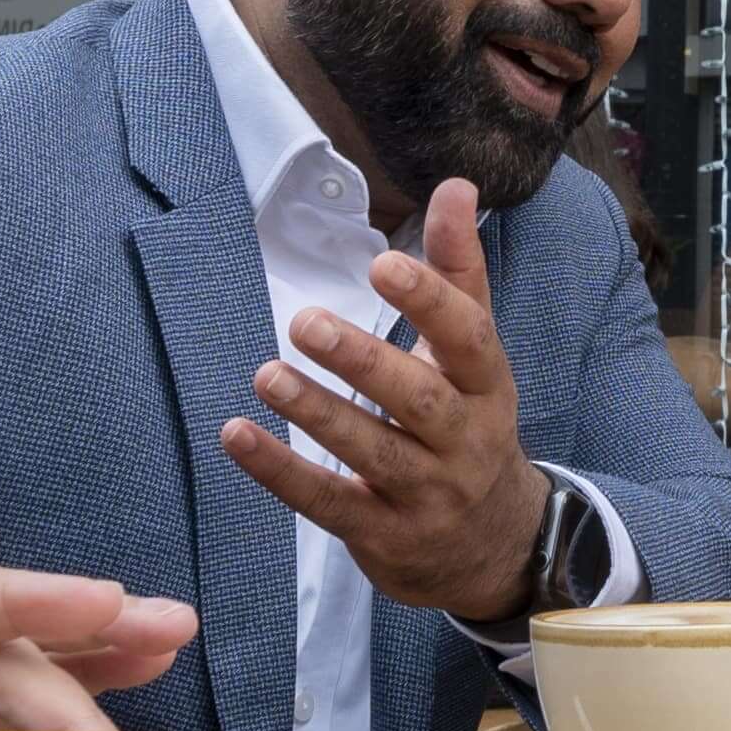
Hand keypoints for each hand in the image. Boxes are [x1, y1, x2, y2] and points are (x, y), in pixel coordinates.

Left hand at [221, 180, 547, 623]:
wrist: (492, 545)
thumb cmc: (470, 423)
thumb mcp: (474, 353)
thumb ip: (457, 270)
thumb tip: (455, 185)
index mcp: (488, 387)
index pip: (468, 340)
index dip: (429, 302)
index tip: (383, 264)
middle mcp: (465, 442)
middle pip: (419, 401)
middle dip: (364, 362)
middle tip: (307, 323)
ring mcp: (426, 494)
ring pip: (372, 453)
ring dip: (317, 414)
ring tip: (266, 374)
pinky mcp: (383, 535)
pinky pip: (329, 503)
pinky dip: (280, 472)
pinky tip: (238, 436)